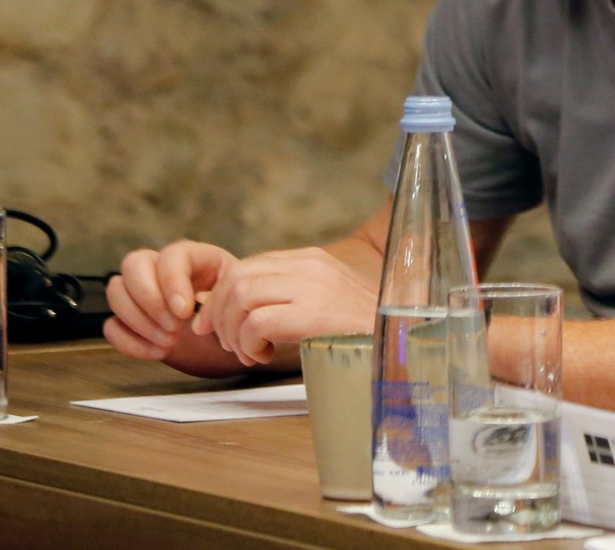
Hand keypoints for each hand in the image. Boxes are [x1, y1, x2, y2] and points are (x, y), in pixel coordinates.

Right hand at [105, 240, 237, 362]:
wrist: (230, 334)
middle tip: (174, 327)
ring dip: (139, 322)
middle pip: (133, 264)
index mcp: (193, 256)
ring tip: (170, 341)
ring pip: (116, 291)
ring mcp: (141, 293)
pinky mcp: (129, 321)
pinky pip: (111, 326)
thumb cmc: (235, 312)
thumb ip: (218, 297)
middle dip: (150, 299)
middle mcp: (161, 268)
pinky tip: (158, 352)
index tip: (185, 312)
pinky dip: (129, 342)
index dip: (172, 282)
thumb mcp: (236, 299)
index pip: (170, 255)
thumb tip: (191, 307)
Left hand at [193, 247, 376, 365]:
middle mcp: (309, 264)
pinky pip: (256, 322)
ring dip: (233, 332)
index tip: (213, 323)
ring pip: (241, 297)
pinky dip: (248, 343)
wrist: (401, 337)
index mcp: (311, 258)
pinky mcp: (312, 312)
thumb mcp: (324, 298)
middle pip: (237, 277)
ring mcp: (311, 285)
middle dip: (218, 313)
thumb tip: (240, 308)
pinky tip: (263, 355)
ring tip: (248, 352)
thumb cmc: (360, 327)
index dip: (220, 296)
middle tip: (226, 343)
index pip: (247, 265)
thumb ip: (289, 294)